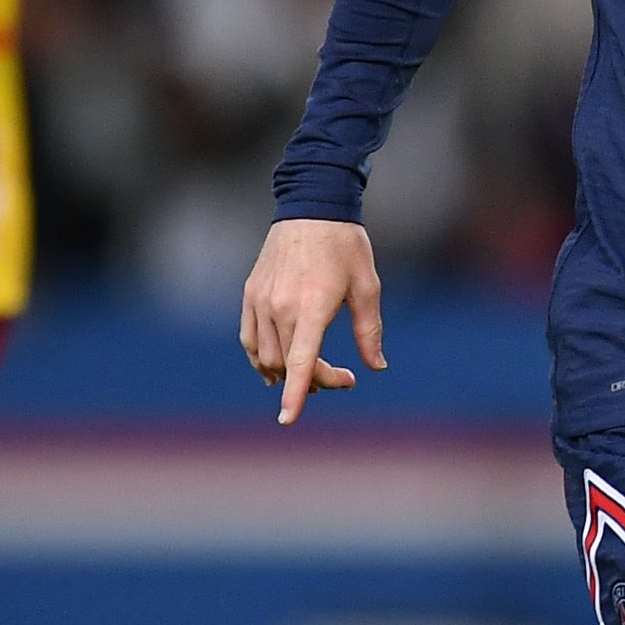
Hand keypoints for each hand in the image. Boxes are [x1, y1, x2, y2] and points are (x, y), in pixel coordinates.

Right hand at [242, 216, 386, 425]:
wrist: (311, 204)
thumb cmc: (345, 245)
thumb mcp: (367, 286)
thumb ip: (370, 331)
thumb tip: (375, 367)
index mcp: (313, 306)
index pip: (302, 362)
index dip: (296, 395)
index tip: (288, 420)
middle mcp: (281, 307)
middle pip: (290, 364)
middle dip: (316, 381)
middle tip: (345, 378)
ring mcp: (261, 301)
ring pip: (266, 357)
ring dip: (289, 373)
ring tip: (315, 373)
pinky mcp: (250, 294)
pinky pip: (249, 339)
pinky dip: (260, 359)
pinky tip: (277, 367)